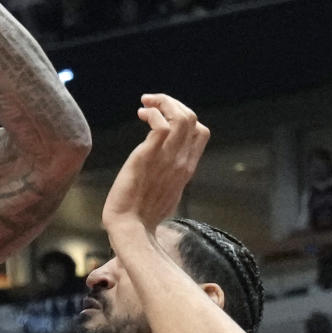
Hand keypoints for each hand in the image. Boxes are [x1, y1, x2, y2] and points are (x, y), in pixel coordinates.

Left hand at [101, 95, 209, 235]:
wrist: (130, 229)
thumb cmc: (141, 216)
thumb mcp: (164, 192)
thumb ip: (167, 175)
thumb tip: (161, 167)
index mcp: (186, 169)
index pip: (201, 132)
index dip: (185, 117)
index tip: (164, 117)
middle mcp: (181, 161)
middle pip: (193, 119)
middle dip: (173, 103)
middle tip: (152, 102)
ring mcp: (167, 159)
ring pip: (182, 117)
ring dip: (164, 102)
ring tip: (146, 103)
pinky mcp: (148, 157)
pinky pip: (161, 125)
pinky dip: (153, 113)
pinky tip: (141, 114)